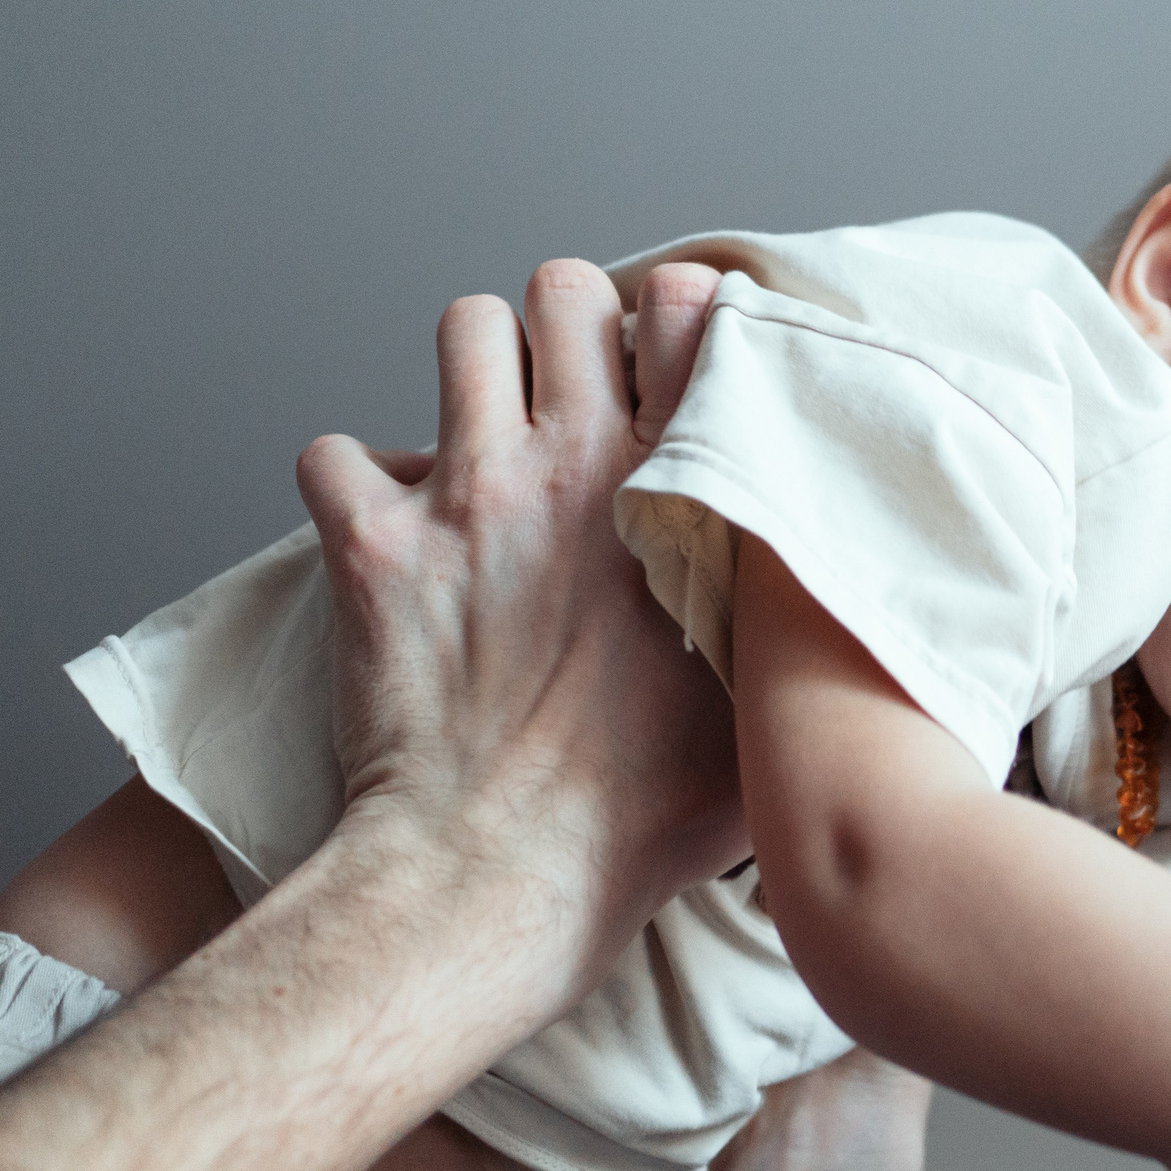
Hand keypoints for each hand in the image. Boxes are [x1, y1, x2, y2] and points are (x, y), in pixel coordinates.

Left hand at [294, 258, 735, 1012]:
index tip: (671, 359)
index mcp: (678, 494)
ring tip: (487, 438)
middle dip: (566, 330)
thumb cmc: (640, 817)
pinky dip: (356, 486)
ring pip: (461, 329)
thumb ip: (795, 614)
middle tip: (571, 396)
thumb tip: (834, 588)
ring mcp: (468, 499)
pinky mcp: (375, 548)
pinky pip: (337, 453)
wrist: (499, 880)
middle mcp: (572, 468)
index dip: (675, 317)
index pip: (683, 308)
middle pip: (563, 289)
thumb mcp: (766, 703)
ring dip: (473, 377)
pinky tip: (391, 533)